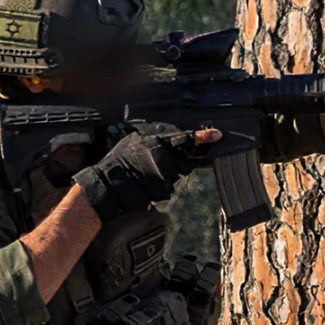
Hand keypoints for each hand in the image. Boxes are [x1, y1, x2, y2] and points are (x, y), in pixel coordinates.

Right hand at [74, 125, 218, 216]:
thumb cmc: (118, 162)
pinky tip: (145, 185)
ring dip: (166, 177)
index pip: (184, 139)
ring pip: (176, 176)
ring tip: (146, 176)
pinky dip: (160, 187)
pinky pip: (168, 188)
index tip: (217, 134)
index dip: (202, 137)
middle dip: (176, 165)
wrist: (107, 184)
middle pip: (184, 162)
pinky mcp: (163, 189)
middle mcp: (163, 157)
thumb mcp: (133, 141)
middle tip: (156, 167)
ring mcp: (164, 175)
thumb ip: (152, 139)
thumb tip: (166, 139)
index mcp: (156, 141)